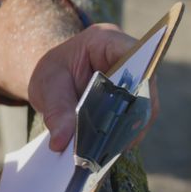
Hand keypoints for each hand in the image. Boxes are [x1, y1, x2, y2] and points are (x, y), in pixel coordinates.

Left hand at [28, 23, 159, 150]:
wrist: (52, 78)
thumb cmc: (51, 73)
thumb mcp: (46, 87)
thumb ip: (56, 111)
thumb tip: (62, 141)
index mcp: (105, 40)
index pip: (135, 54)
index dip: (139, 80)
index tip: (130, 109)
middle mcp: (127, 57)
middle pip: (144, 85)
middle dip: (131, 114)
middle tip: (117, 143)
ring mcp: (134, 78)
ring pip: (144, 105)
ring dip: (129, 128)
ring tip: (112, 151)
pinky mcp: (133, 98)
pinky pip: (135, 117)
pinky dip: (124, 133)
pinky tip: (111, 149)